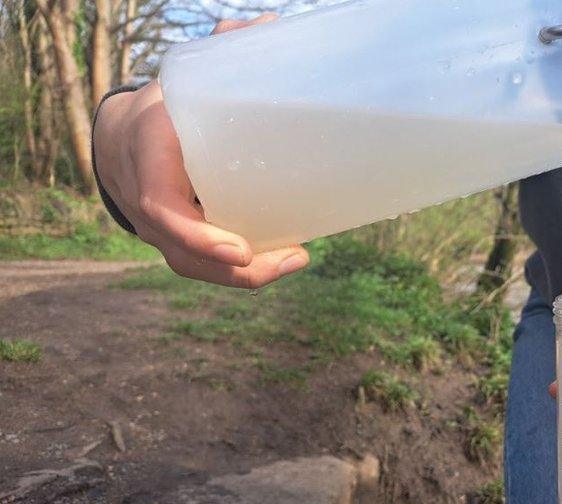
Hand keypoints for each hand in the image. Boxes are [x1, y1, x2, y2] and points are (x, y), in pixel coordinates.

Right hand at [93, 13, 308, 288]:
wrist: (121, 135)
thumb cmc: (165, 107)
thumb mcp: (184, 78)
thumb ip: (224, 55)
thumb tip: (270, 25)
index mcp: (148, 153)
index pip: (161, 204)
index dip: (196, 233)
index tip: (241, 248)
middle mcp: (146, 199)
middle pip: (182, 251)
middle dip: (235, 269)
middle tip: (292, 257)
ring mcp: (154, 226)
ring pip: (192, 265)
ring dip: (244, 276)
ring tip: (295, 259)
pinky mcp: (172, 240)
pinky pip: (200, 265)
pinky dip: (238, 272)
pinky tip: (281, 259)